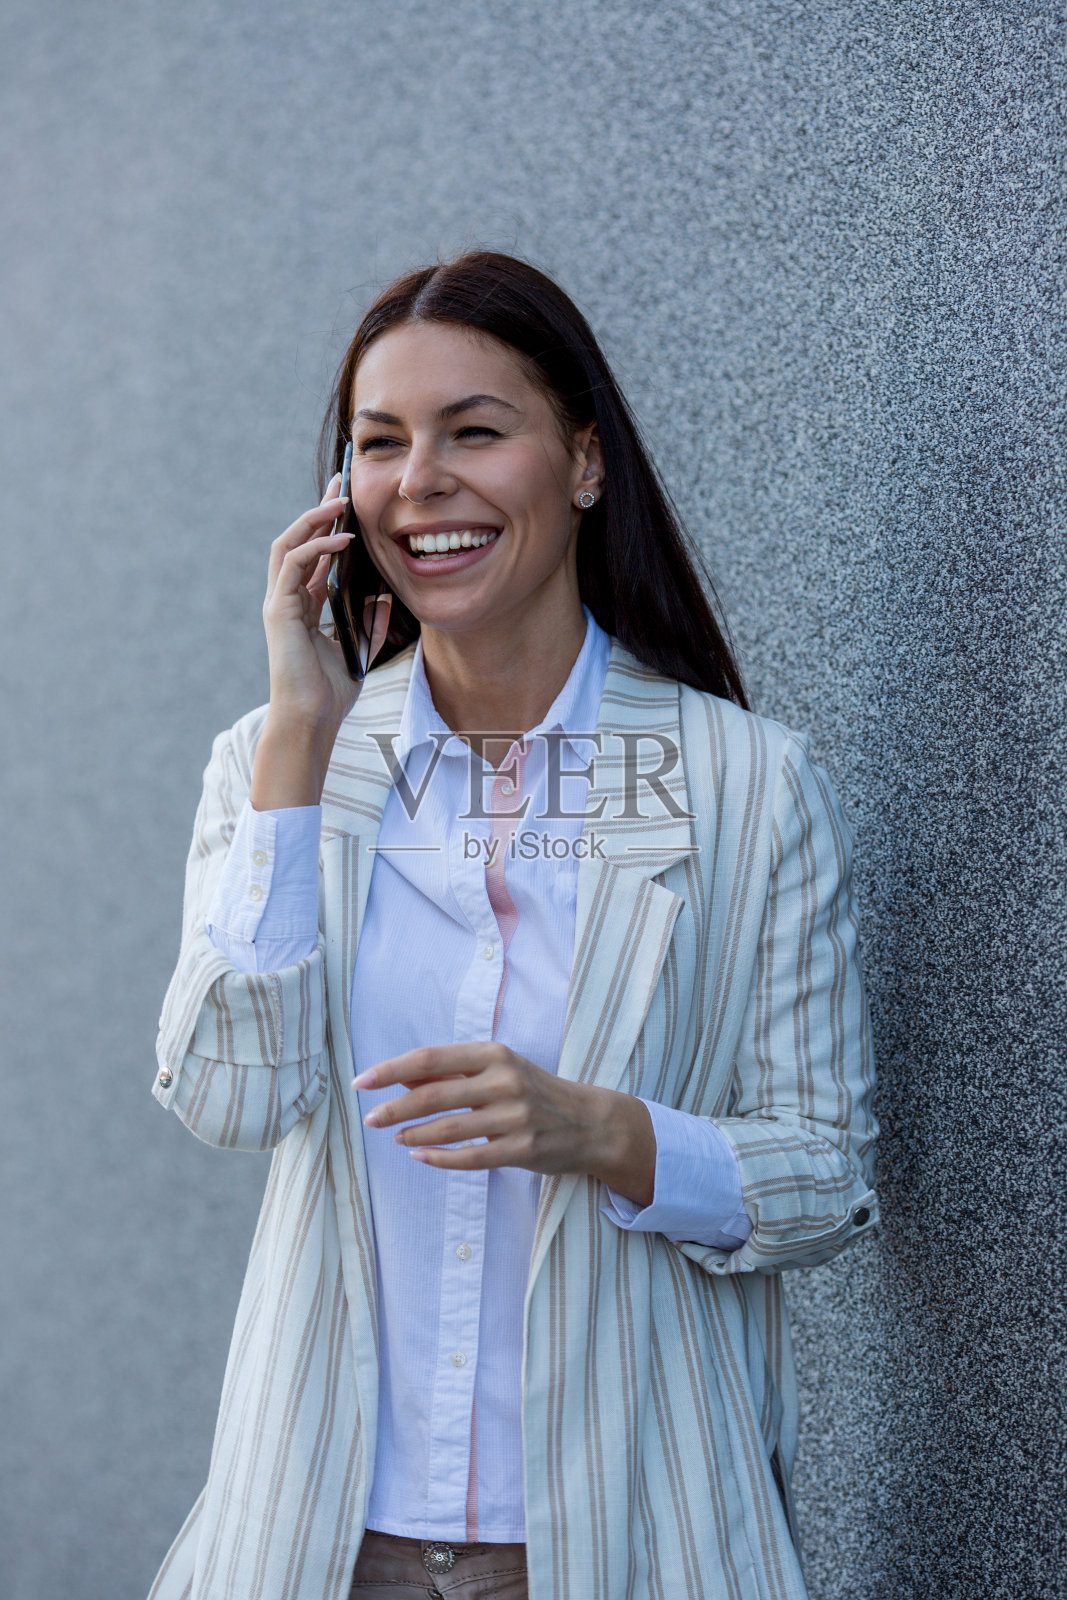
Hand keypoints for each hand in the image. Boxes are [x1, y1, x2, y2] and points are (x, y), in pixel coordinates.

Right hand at [250, 476, 389, 807]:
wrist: (311, 720)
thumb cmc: (331, 692)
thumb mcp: (360, 649)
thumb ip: (372, 622)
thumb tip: (388, 596)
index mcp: (304, 605)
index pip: (315, 554)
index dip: (329, 525)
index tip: (348, 498)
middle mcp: (288, 599)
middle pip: (298, 539)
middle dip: (319, 508)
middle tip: (341, 480)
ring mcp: (279, 603)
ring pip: (289, 544)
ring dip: (314, 518)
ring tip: (340, 500)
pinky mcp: (278, 611)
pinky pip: (293, 565)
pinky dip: (316, 547)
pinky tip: (341, 538)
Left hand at [353, 1042, 655, 1206]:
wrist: (590, 1122)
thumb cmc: (533, 1091)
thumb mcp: (497, 1070)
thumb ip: (451, 1073)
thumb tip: (400, 1077)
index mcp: (493, 1054)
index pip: (430, 1058)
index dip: (391, 1070)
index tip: (362, 1082)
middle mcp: (504, 1080)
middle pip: (433, 1094)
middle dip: (394, 1108)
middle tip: (370, 1119)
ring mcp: (514, 1117)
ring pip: (449, 1127)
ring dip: (414, 1134)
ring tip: (396, 1138)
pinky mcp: (522, 1149)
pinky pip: (470, 1157)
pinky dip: (440, 1158)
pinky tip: (420, 1157)